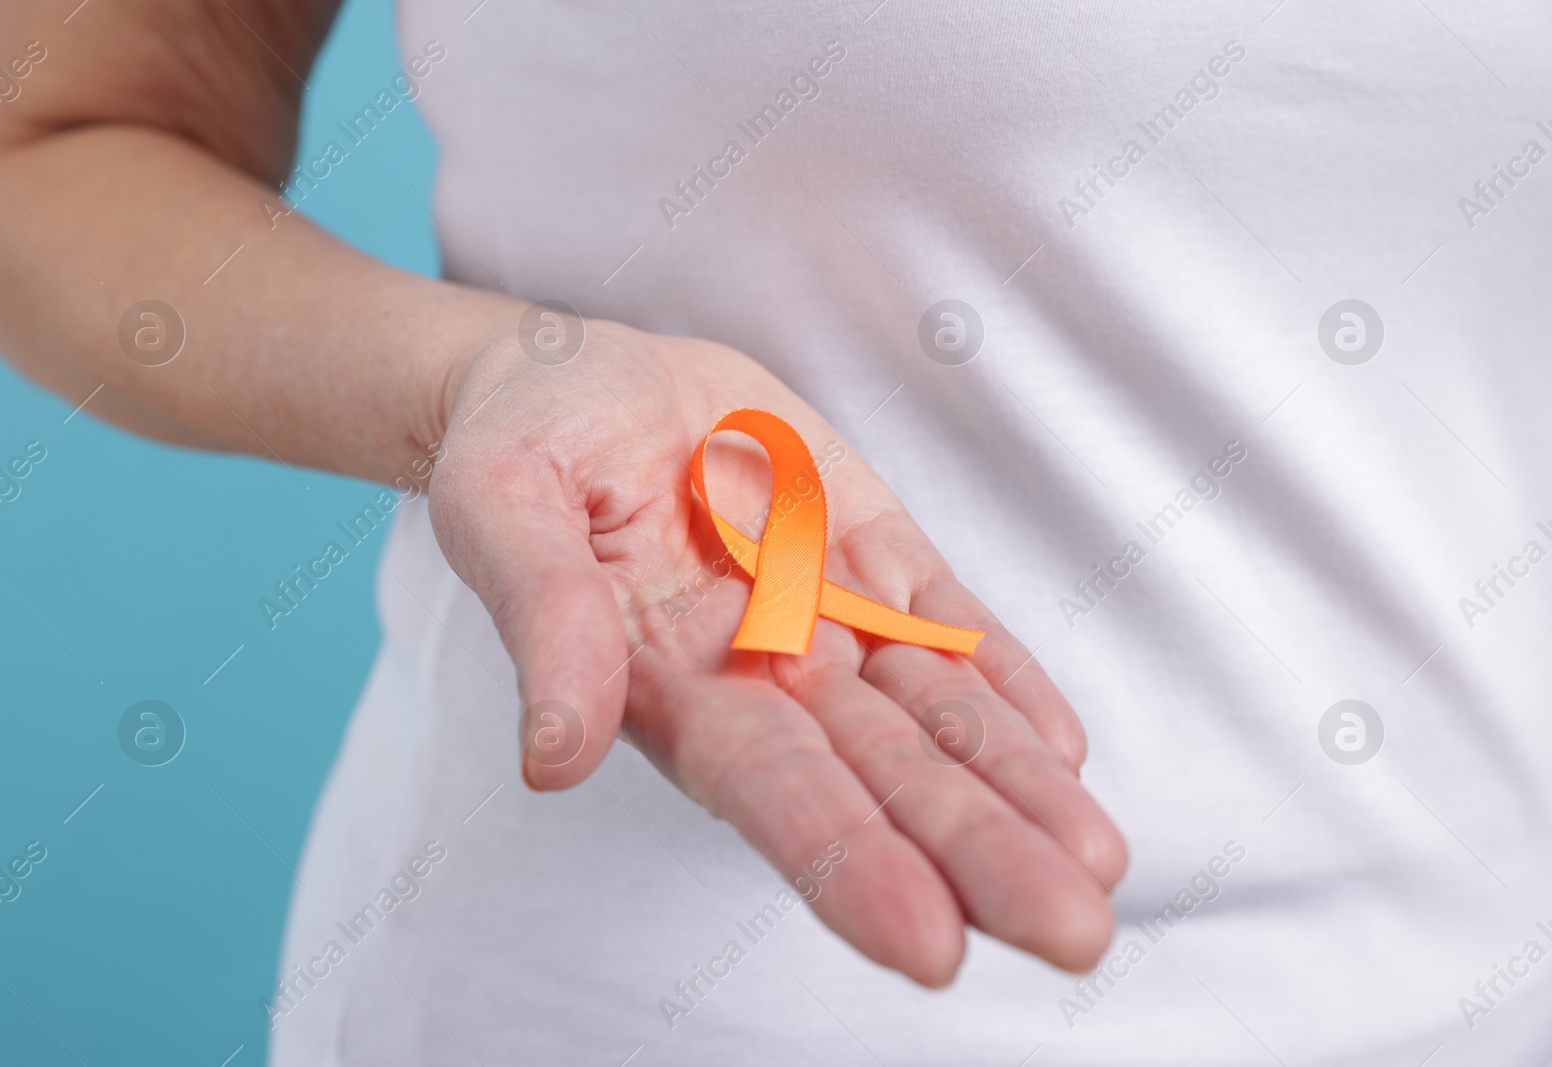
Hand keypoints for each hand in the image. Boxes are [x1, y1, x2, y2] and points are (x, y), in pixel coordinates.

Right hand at [428, 309, 1126, 983]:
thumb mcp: (505, 499)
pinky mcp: (867, 546)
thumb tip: (552, 758)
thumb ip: (544, 615)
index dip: (846, 860)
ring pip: (933, 714)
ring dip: (1014, 789)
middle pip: (881, 775)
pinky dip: (1003, 680)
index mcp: (667, 680)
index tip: (929, 942)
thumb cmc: (524, 439)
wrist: (583, 373)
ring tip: (1095, 864)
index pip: (770, 785)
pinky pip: (946, 621)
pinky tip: (1062, 748)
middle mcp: (760, 670)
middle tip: (1071, 934)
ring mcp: (824, 610)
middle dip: (974, 853)